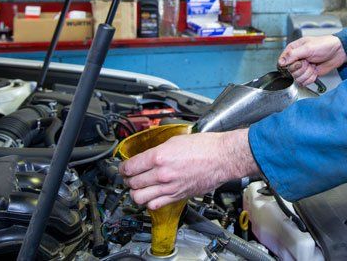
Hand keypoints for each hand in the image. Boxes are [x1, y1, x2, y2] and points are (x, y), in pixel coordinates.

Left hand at [119, 128, 257, 209]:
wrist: (223, 157)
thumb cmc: (205, 146)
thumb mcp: (176, 140)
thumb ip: (159, 150)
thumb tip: (148, 156)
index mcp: (159, 156)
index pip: (130, 167)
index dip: (123, 168)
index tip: (124, 167)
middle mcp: (162, 173)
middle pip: (132, 182)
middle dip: (128, 179)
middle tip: (130, 176)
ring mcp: (169, 187)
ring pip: (139, 197)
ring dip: (135, 193)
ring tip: (138, 188)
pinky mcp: (177, 196)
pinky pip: (154, 205)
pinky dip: (149, 202)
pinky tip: (152, 195)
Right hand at [278, 35, 346, 86]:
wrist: (338, 52)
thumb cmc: (324, 45)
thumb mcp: (307, 48)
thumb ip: (293, 55)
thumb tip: (281, 62)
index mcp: (293, 50)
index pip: (283, 62)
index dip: (291, 64)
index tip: (299, 62)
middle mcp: (296, 59)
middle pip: (291, 72)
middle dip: (302, 69)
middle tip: (309, 62)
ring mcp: (303, 68)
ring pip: (298, 78)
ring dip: (308, 73)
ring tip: (313, 65)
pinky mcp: (309, 74)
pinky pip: (305, 82)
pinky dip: (312, 78)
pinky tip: (315, 71)